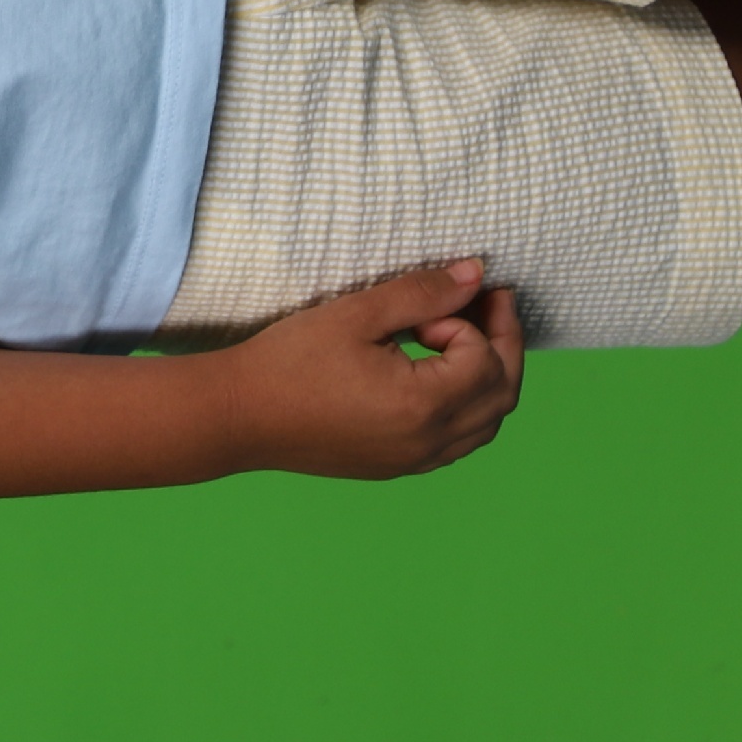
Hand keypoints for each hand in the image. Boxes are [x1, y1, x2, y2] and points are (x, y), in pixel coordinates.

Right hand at [218, 260, 526, 478]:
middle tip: (489, 303)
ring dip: (490, 380)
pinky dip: (468, 409)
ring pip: (486, 425)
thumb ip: (422, 293)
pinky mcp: (395, 467)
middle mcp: (428, 441)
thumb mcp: (357, 314)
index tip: (427, 306)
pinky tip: (441, 380)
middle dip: (503, 344)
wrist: (238, 416)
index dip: (468, 320)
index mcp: (423, 405)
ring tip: (466, 339)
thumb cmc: (290, 361)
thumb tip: (475, 274)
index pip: (485, 358)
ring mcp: (413, 461)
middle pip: (502, 396)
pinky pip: (458, 443)